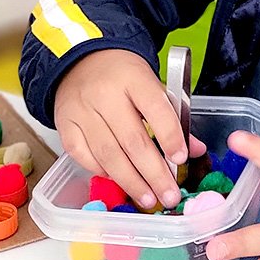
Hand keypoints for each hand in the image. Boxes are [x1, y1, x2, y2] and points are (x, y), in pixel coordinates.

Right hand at [54, 49, 205, 210]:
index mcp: (133, 78)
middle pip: (132, 140)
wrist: (81, 59)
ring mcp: (81, 110)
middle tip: (170, 195)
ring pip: (108, 154)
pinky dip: (103, 173)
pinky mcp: (65, 125)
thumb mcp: (152, 85)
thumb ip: (173, 116)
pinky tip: (119, 182)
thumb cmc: (123, 76)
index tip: (181, 159)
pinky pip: (83, 157)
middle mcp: (105, 94)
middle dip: (154, 173)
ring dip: (131, 182)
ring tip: (149, 199)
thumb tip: (194, 150)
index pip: (155, 108)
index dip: (169, 135)